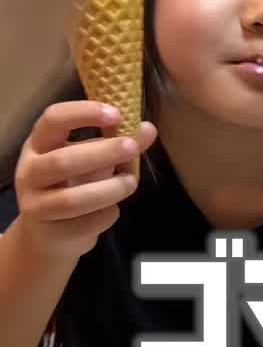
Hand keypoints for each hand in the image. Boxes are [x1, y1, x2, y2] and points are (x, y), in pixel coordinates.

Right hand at [14, 101, 157, 261]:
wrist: (52, 234)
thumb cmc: (74, 186)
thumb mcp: (93, 161)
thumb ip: (119, 144)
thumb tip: (148, 129)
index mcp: (39, 144)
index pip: (53, 119)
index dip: (83, 113)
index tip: (116, 114)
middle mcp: (30, 172)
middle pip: (62, 161)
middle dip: (102, 153)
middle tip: (132, 147)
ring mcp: (35, 204)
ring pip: (71, 200)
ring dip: (108, 190)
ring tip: (130, 182)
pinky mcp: (49, 233)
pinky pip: (83, 224)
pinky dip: (105, 215)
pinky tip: (111, 210)